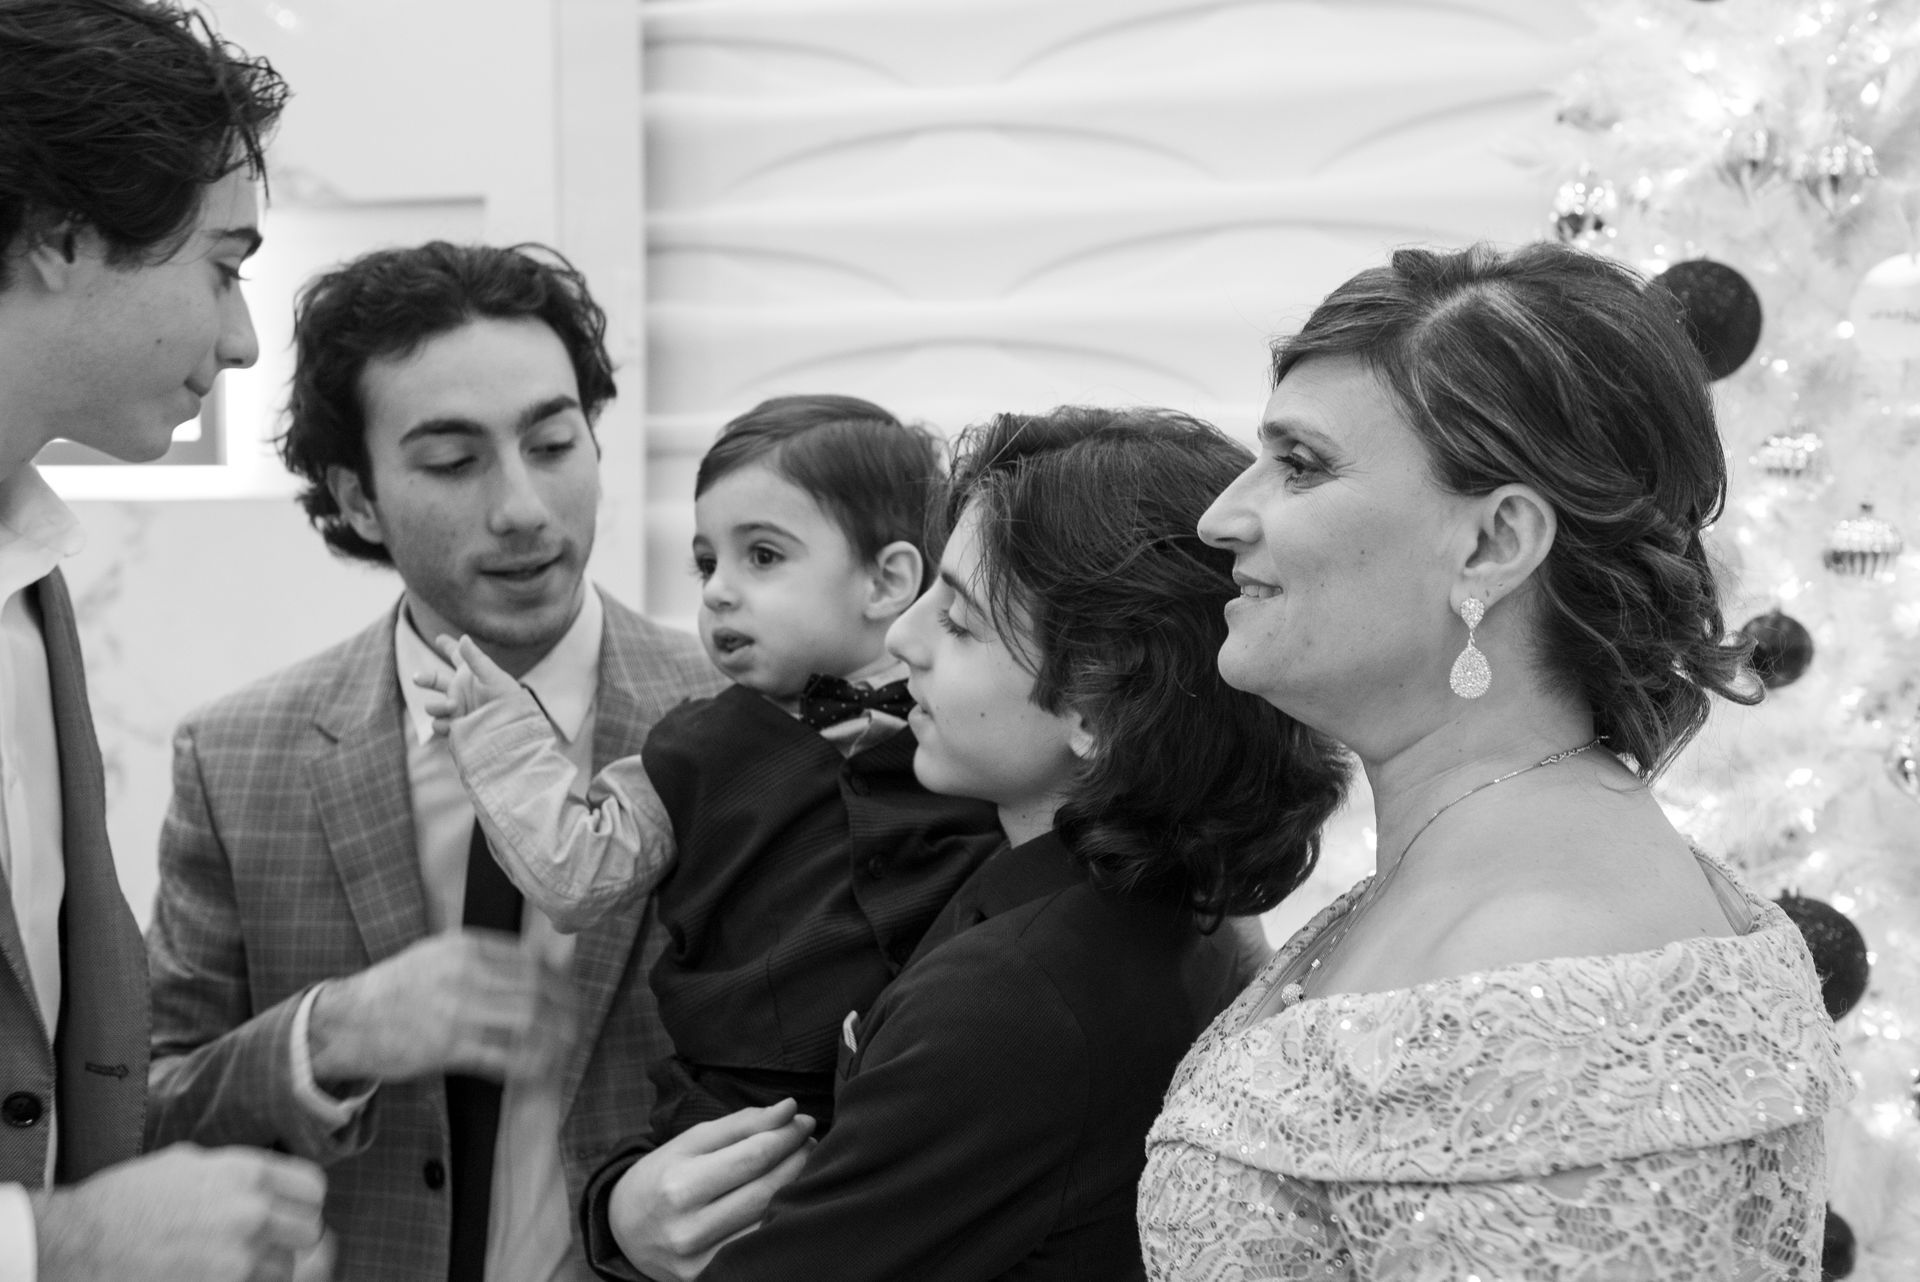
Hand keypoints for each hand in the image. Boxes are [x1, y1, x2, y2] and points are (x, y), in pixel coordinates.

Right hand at [35, 1144, 327, 1281]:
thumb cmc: (124, 1201)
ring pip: (285, 1269)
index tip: (291, 1209)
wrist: (78, 1244)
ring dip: (266, 1269)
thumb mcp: (185, 1163)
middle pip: (308, 1231)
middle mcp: (250, 1212)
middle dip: (288, 1237)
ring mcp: (237, 1257)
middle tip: (265, 1241)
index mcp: (245, 1172)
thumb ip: (233, 1171)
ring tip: (233, 1264)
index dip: (302, 1201)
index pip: (312, 1188)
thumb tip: (264, 1181)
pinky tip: (219, 1277)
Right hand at [307, 930, 577, 1087]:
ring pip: (526, 1023)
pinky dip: (526, 1064)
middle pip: (536, 991)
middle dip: (564, 1011)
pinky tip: (535, 1069)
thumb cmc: (395, 990)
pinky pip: (501, 1056)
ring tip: (563, 1049)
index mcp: (465, 947)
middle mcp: (464, 974)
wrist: (346, 1021)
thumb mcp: (437, 955)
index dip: (559, 982)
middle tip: (575, 1026)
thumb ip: (480, 957)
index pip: (531, 961)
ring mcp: (456, 1010)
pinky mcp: (447, 1047)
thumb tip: (530, 965)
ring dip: (552, 1039)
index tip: (570, 996)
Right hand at [414, 634, 520, 735]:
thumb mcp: (492, 676)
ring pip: (434, 706)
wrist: (512, 729)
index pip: (456, 655)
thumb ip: (475, 659)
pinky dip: (441, 723)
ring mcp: (457, 709)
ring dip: (437, 706)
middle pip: (436, 680)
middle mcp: (461, 691)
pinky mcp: (456, 727)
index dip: (448, 645)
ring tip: (453, 705)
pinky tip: (451, 723)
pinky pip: (439, 725)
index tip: (439, 638)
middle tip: (417, 678)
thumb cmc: (508, 699)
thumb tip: (463, 638)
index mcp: (471, 674)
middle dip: (426, 679)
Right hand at [608, 1101, 815, 1281]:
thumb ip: (742, 1123)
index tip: (805, 1121)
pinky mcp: (707, 1280)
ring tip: (804, 1167)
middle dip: (798, 1160)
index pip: (753, 1157)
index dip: (787, 1136)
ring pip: (768, 1222)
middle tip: (810, 1142)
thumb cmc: (664, 1175)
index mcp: (678, 1186)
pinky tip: (787, 1201)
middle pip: (766, 1191)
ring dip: (796, 1190)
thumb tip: (791, 1108)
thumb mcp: (692, 1141)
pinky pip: (758, 1248)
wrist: (625, 1229)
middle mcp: (687, 1229)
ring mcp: (699, 1261)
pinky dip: (779, 1221)